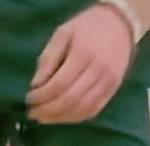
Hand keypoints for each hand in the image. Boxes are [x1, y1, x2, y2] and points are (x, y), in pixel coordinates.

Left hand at [27, 3, 134, 123]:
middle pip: (70, 99)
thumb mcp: (62, 33)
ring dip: (59, 118)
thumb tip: (36, 85)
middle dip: (47, 110)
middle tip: (32, 113)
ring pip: (82, 109)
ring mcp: (109, 82)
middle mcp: (99, 70)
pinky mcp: (114, 90)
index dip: (41, 96)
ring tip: (43, 118)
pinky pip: (93, 110)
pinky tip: (61, 117)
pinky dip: (75, 118)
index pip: (59, 84)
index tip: (29, 98)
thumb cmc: (85, 28)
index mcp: (83, 54)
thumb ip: (48, 58)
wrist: (120, 24)